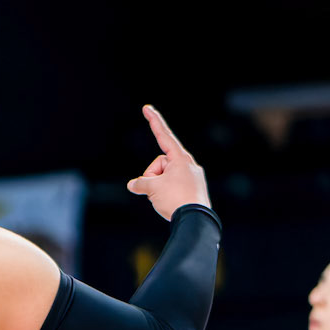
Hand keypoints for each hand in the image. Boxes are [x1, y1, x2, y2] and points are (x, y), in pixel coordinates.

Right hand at [127, 106, 210, 222]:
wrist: (196, 221)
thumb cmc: (175, 199)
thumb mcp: (152, 188)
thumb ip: (140, 183)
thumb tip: (133, 185)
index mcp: (181, 158)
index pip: (164, 136)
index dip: (154, 121)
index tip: (147, 108)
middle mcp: (188, 165)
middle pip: (159, 165)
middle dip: (152, 176)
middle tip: (156, 191)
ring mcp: (192, 178)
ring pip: (164, 178)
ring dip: (158, 188)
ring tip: (165, 200)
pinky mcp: (193, 190)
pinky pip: (172, 188)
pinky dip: (166, 194)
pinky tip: (170, 205)